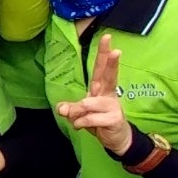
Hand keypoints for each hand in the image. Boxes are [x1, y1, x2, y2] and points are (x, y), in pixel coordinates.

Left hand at [54, 33, 134, 155]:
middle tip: (115, 50)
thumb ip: (72, 109)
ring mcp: (113, 106)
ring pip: (89, 103)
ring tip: (77, 120)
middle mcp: (108, 94)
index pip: (101, 69)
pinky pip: (91, 118)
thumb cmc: (99, 121)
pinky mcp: (114, 119)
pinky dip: (82, 123)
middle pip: (108, 75)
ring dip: (77, 112)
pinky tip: (82, 126)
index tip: (106, 38)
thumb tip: (62, 109)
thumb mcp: (81, 114)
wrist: (116, 139)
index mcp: (101, 88)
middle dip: (110, 62)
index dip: (103, 54)